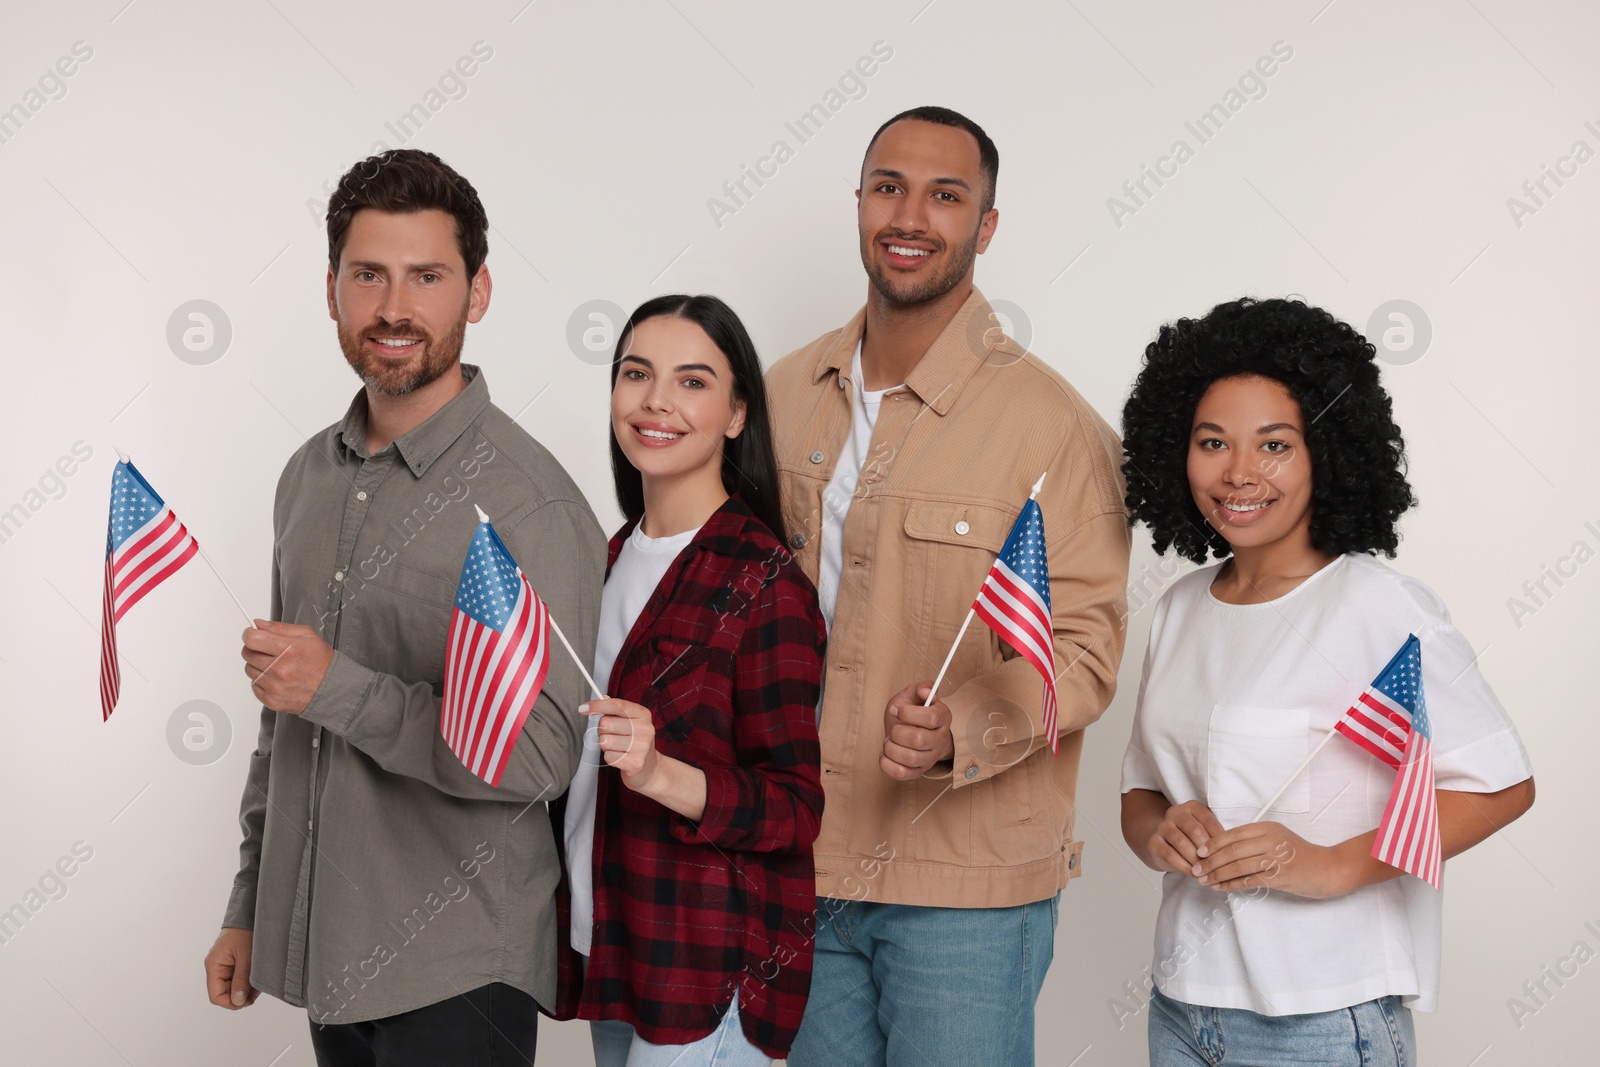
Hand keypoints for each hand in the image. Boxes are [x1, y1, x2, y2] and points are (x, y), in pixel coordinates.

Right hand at [204, 927, 258, 1008]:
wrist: (250, 914)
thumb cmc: (245, 931)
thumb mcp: (246, 957)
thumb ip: (241, 979)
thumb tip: (237, 1001)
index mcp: (214, 966)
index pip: (216, 996)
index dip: (230, 1002)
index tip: (246, 1001)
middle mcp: (216, 967)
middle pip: (225, 993)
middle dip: (241, 995)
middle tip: (257, 991)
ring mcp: (224, 966)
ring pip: (233, 987)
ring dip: (246, 989)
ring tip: (259, 983)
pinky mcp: (233, 964)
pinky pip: (238, 979)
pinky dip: (248, 981)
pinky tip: (258, 977)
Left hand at [242, 620, 333, 713]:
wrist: (331, 688)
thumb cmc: (321, 662)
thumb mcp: (307, 635)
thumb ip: (280, 628)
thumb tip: (259, 624)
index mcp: (289, 650)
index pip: (252, 639)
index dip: (249, 634)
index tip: (251, 634)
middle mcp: (280, 669)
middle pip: (247, 654)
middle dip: (254, 649)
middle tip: (267, 650)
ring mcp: (275, 686)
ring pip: (249, 670)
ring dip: (258, 665)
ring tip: (275, 665)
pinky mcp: (271, 700)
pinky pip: (254, 685)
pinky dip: (262, 681)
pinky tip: (276, 678)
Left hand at [583, 698, 660, 792]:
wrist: (650, 768)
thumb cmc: (636, 742)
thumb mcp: (631, 722)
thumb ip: (616, 711)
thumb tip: (599, 700)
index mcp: (643, 714)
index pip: (617, 705)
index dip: (598, 705)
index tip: (583, 708)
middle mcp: (645, 729)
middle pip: (607, 723)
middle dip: (603, 730)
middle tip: (612, 735)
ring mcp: (642, 747)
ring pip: (605, 741)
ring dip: (606, 745)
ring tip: (618, 747)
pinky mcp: (635, 763)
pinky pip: (608, 756)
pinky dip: (610, 757)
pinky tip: (621, 757)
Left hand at [880, 682, 953, 780]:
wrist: (910, 730)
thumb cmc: (911, 712)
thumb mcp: (913, 695)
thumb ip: (920, 688)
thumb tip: (926, 690)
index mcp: (942, 717)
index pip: (931, 717)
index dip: (909, 713)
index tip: (897, 710)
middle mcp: (940, 739)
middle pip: (919, 740)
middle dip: (897, 732)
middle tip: (893, 728)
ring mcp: (930, 757)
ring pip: (911, 759)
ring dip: (891, 748)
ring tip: (889, 741)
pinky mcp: (918, 771)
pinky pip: (903, 774)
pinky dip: (887, 764)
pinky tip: (885, 754)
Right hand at [1147, 800, 1224, 875]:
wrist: (1163, 843)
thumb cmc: (1190, 839)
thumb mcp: (1204, 832)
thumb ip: (1215, 836)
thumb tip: (1232, 849)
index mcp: (1192, 807)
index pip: (1208, 820)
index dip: (1220, 838)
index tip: (1229, 853)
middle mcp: (1175, 813)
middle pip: (1195, 831)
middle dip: (1208, 850)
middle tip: (1218, 865)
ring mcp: (1162, 826)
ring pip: (1182, 843)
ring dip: (1196, 860)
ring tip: (1206, 871)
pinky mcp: (1153, 842)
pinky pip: (1170, 855)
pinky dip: (1184, 866)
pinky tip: (1193, 873)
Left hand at [1193, 821, 1345, 897]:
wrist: (1330, 868)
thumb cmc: (1302, 855)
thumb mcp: (1278, 839)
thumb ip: (1256, 841)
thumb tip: (1226, 849)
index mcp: (1267, 827)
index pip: (1233, 834)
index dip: (1213, 844)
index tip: (1199, 852)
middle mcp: (1270, 839)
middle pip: (1232, 850)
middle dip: (1210, 861)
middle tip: (1196, 870)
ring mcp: (1276, 857)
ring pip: (1238, 865)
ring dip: (1217, 874)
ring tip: (1204, 881)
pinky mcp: (1281, 875)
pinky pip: (1250, 880)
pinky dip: (1232, 884)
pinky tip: (1221, 888)